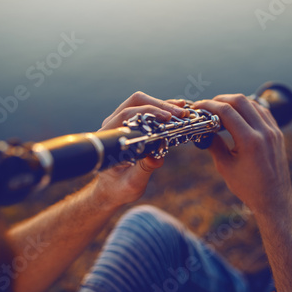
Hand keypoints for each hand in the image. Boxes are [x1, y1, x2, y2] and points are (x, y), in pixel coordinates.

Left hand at [95, 92, 188, 207]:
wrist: (112, 189)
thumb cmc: (119, 188)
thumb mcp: (132, 183)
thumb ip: (143, 169)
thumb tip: (156, 158)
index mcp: (109, 140)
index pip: (127, 115)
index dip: (148, 112)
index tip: (166, 118)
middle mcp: (112, 126)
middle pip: (135, 102)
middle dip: (159, 105)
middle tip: (179, 114)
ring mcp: (120, 123)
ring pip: (141, 102)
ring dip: (163, 104)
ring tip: (182, 110)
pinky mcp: (130, 124)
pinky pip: (146, 109)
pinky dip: (162, 108)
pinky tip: (177, 110)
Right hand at [193, 94, 291, 215]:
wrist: (274, 200)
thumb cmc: (248, 187)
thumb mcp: (225, 167)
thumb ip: (214, 144)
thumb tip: (204, 130)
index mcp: (250, 141)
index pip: (226, 111)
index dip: (209, 105)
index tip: (198, 107)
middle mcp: (264, 132)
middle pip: (240, 101)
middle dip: (221, 99)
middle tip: (208, 106)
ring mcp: (273, 131)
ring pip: (252, 103)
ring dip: (235, 103)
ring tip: (221, 111)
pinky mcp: (278, 133)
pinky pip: (263, 111)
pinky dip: (249, 109)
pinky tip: (239, 115)